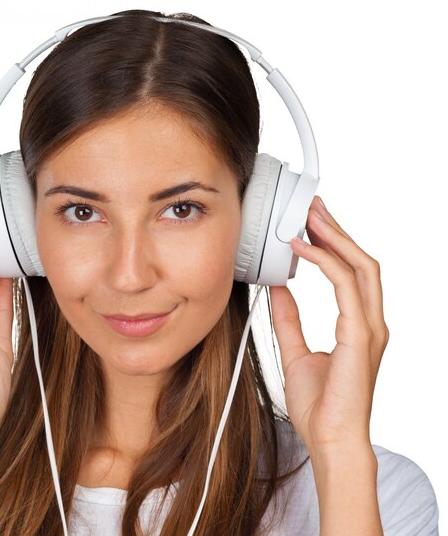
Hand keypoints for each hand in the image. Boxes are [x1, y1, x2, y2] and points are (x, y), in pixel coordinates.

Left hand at [269, 196, 389, 454]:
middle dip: (337, 230)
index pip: (351, 272)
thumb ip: (288, 318)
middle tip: (313, 207)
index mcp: (358, 325)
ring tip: (310, 216)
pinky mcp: (359, 336)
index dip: (334, 244)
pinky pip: (345, 287)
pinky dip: (324, 262)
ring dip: (335, 237)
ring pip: (360, 266)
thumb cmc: (320, 406)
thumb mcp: (294, 351)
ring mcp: (369, 328)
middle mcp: (369, 322)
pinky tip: (301, 248)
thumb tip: (277, 289)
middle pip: (360, 261)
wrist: (329, 440)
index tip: (311, 224)